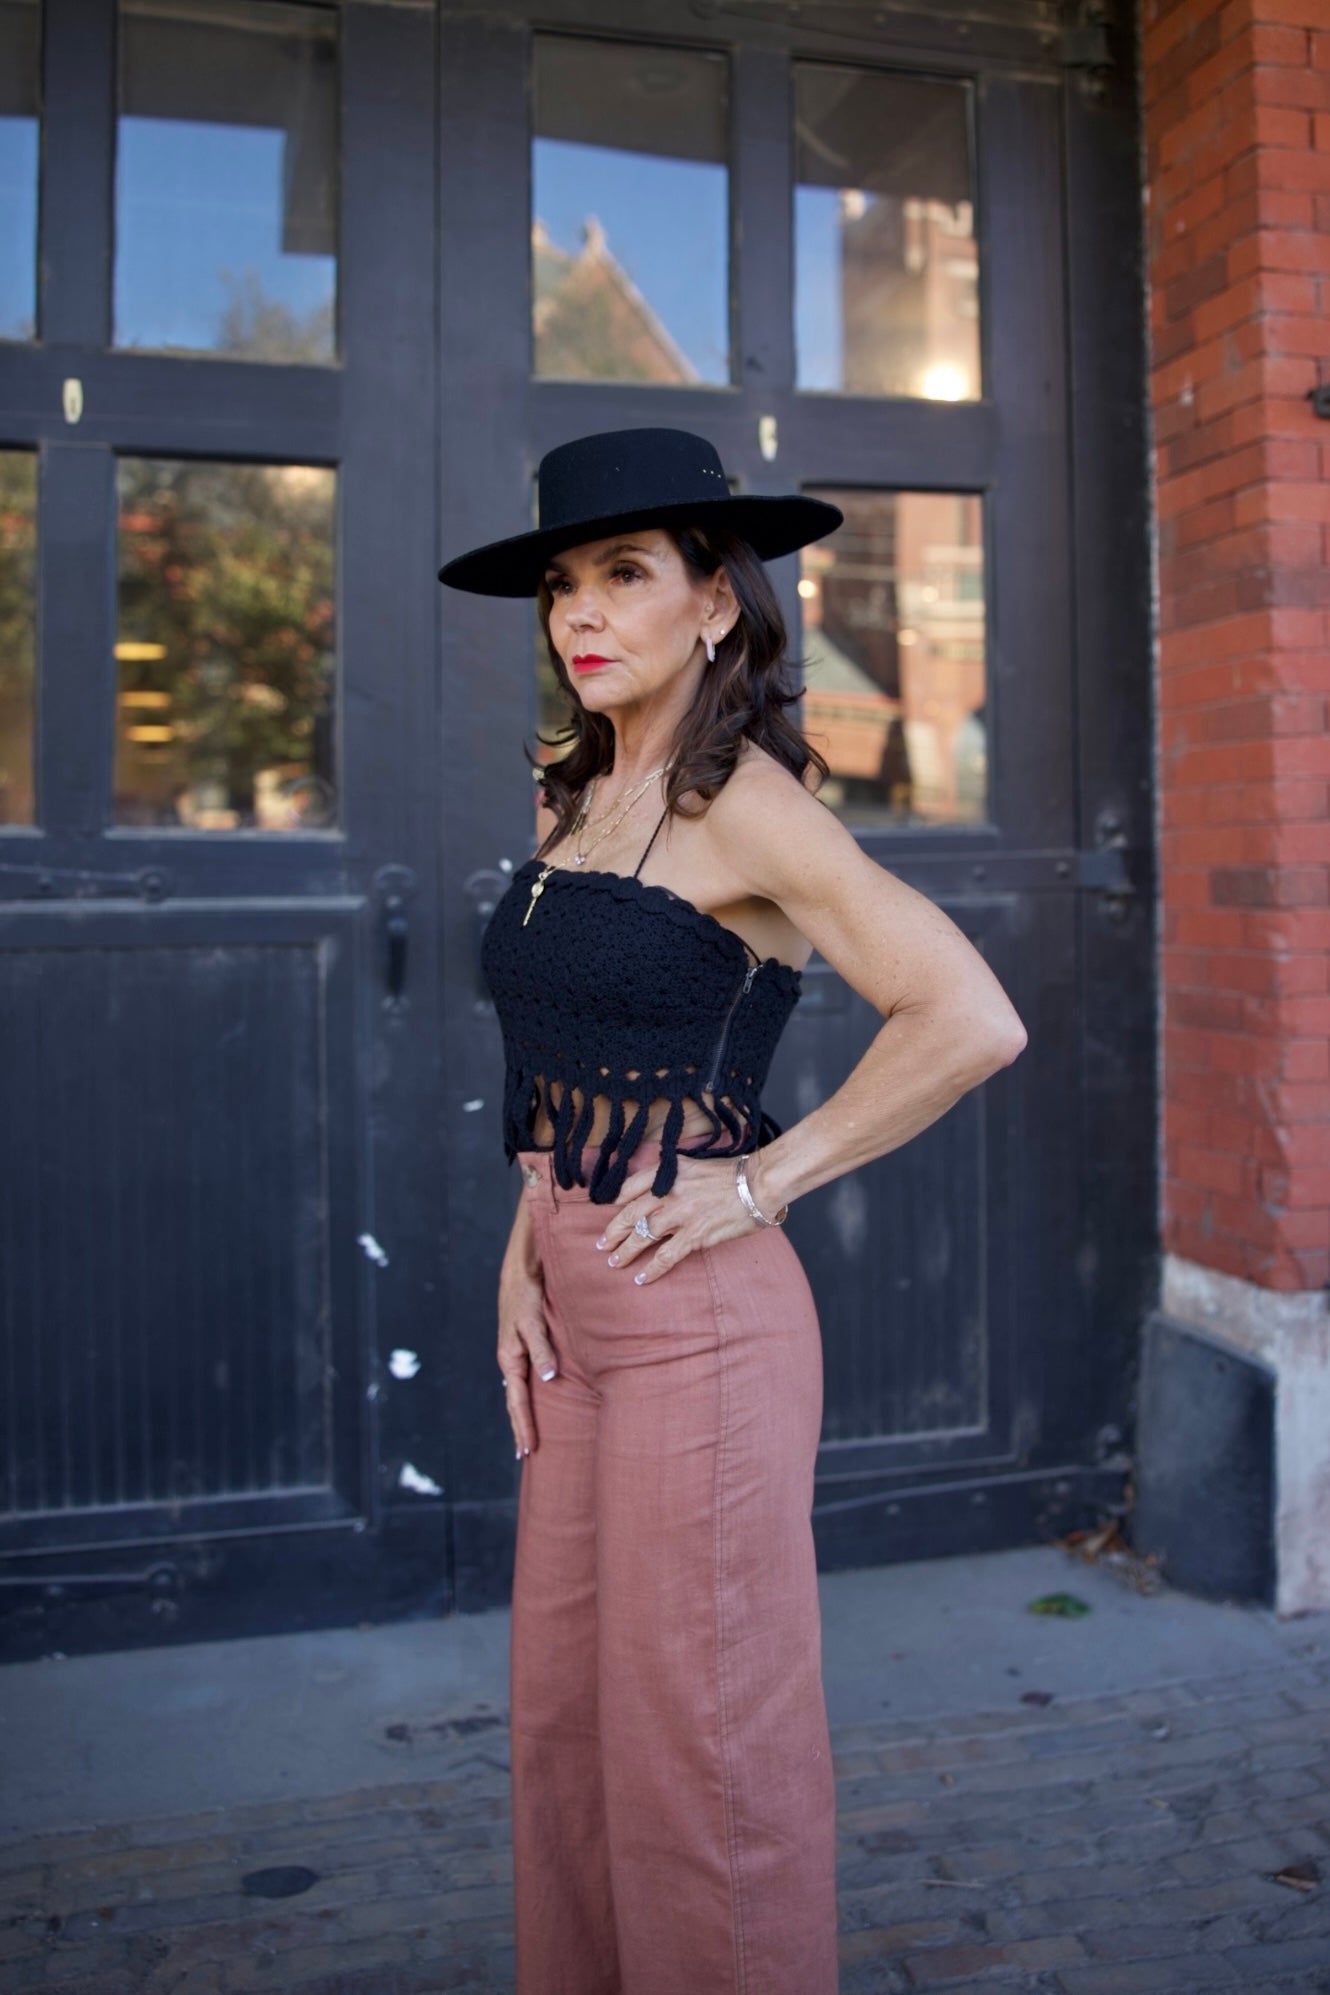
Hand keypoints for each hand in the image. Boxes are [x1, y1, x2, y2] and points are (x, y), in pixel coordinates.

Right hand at [498, 1261, 557, 1456]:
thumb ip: (541, 1349)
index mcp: (510, 1359)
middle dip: (520, 1428)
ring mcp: (516, 1354)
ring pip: (519, 1392)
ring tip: (529, 1437)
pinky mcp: (523, 1346)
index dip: (523, 1426)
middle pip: (515, 1403)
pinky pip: (525, 1379)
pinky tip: (536, 1402)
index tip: (528, 1450)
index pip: (517, 1402)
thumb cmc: (526, 1296)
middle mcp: (511, 1360)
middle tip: (526, 1455)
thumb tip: (549, 1378)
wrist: (520, 1272)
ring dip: (524, 1415)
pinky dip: (529, 1396)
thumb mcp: (532, 1322)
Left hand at [594, 1153, 770, 1285]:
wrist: (757, 1183)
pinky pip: (665, 1256)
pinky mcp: (694, 1235)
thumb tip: (659, 1188)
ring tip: (614, 1262)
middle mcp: (668, 1192)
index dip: (615, 1200)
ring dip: (625, 1252)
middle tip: (601, 1244)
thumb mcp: (695, 1164)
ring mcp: (680, 1214)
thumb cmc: (731, 1174)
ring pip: (642, 1236)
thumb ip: (673, 1174)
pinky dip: (650, 1270)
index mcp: (668, 1172)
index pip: (631, 1185)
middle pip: (631, 1213)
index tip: (607, 1209)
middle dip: (613, 1231)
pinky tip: (640, 1279)